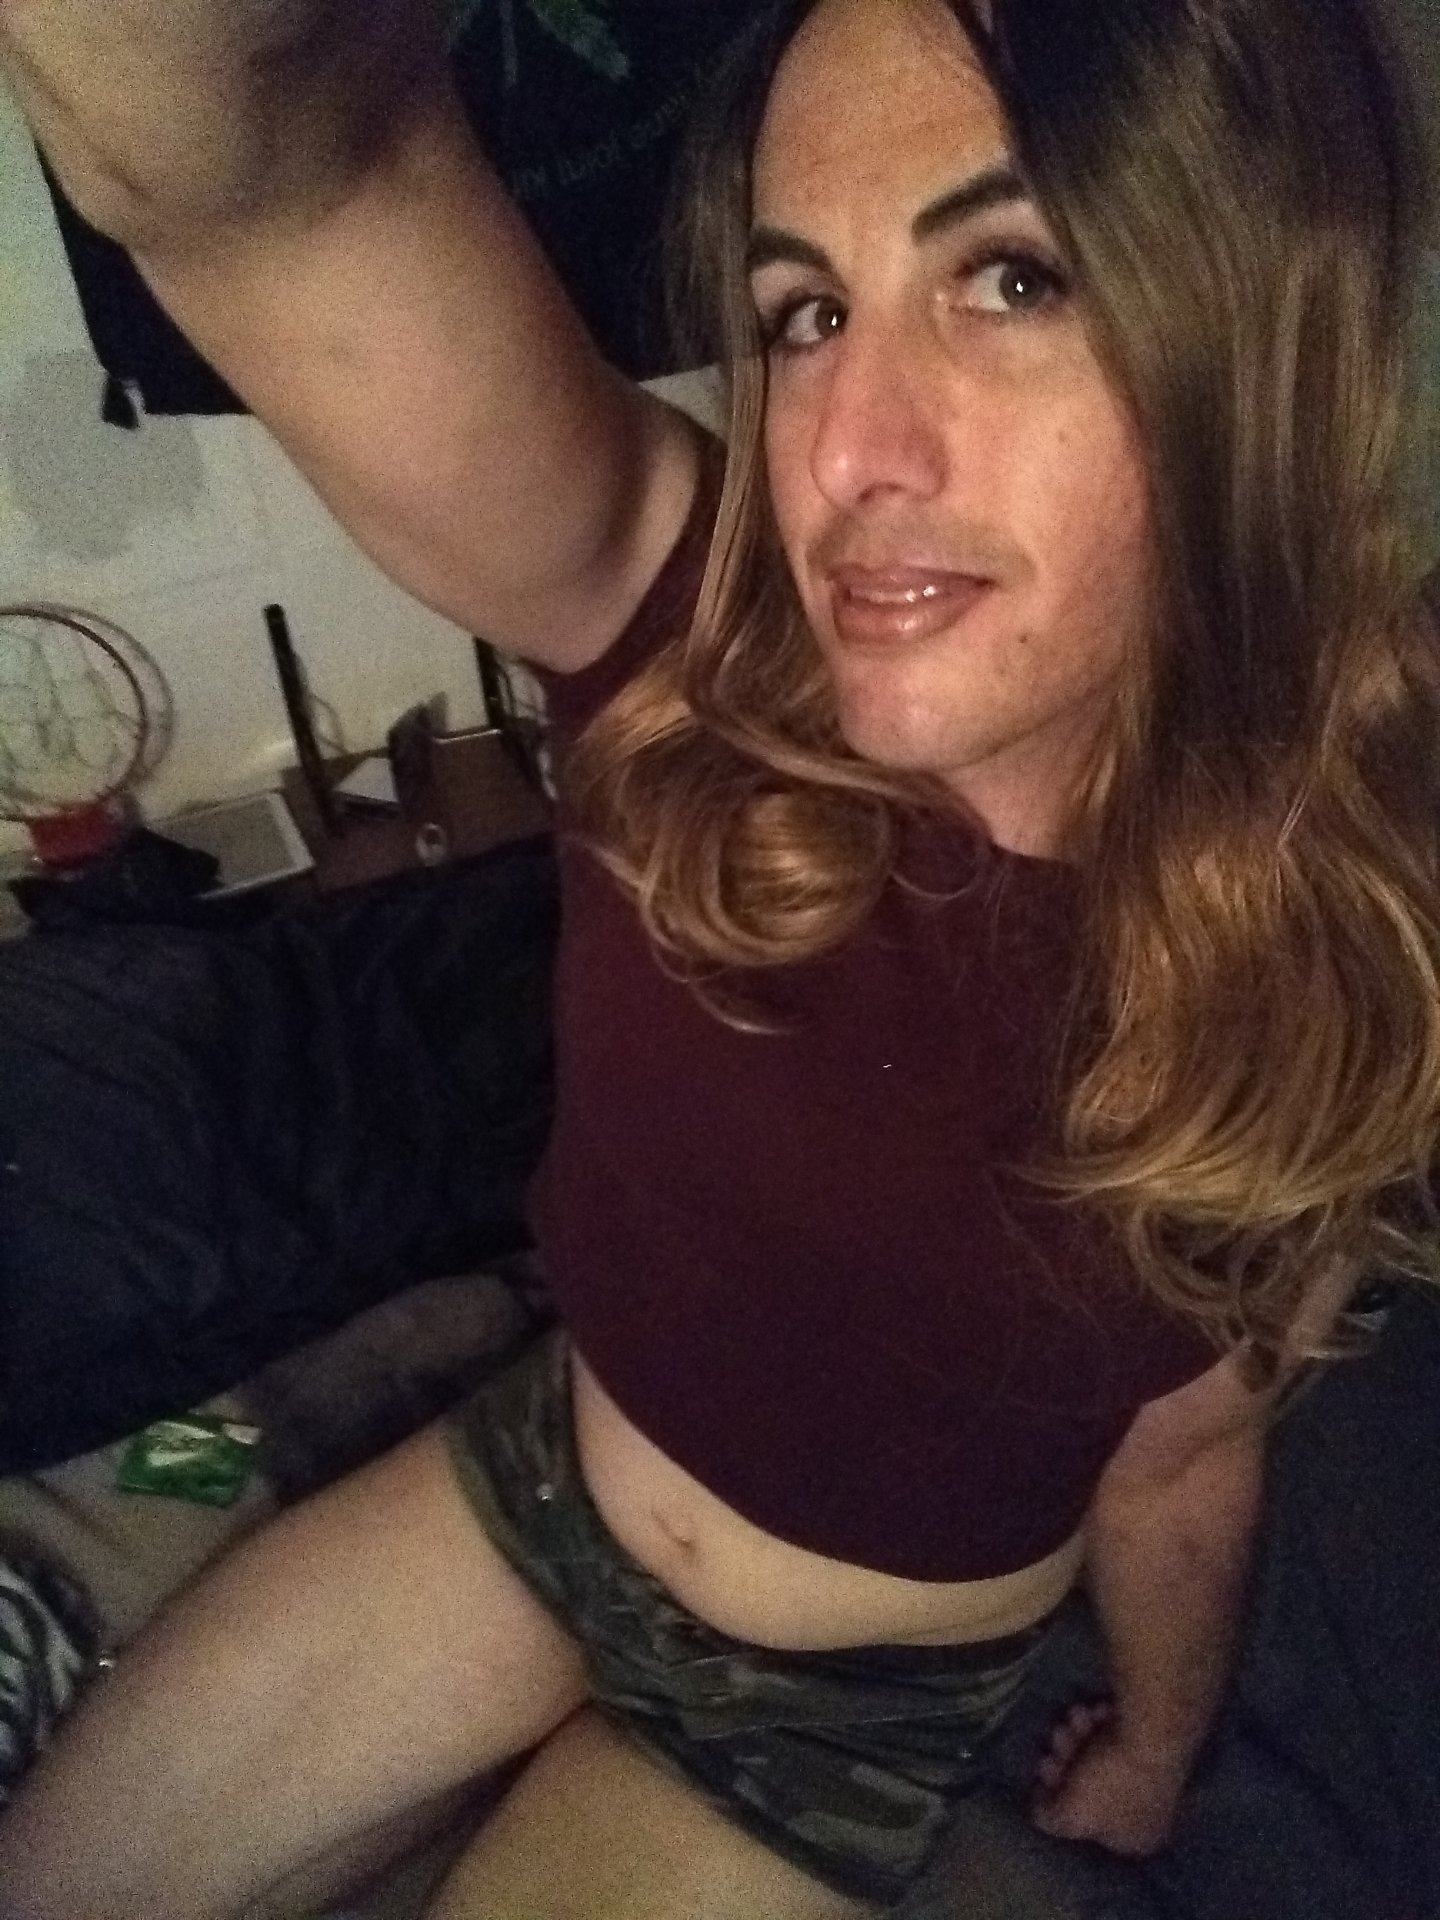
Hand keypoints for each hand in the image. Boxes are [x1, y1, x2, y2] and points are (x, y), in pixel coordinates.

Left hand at [1029, 1699, 1186, 1856]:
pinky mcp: (1153, 1737)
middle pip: (1092, 1784)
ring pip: (1098, 1752)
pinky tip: (1097, 1709)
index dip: (1060, 1799)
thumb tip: (1042, 1815)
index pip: (1090, 1825)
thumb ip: (1052, 1820)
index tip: (1044, 1772)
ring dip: (1078, 1731)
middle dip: (1067, 1757)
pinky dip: (1100, 1719)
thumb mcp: (1072, 1815)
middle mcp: (1151, 1810)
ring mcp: (1154, 1773)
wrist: (1155, 1732)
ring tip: (1077, 1716)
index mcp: (1137, 1838)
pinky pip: (1114, 1730)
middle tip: (1058, 1737)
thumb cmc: (1112, 1782)